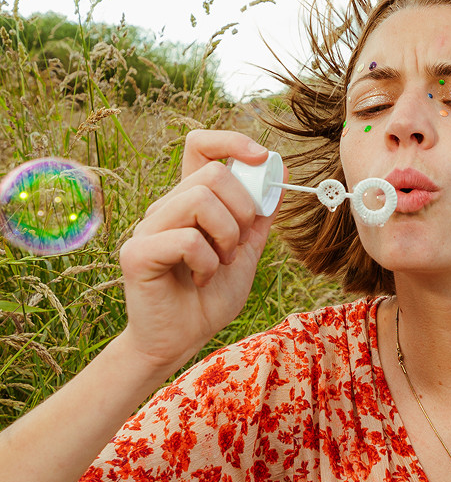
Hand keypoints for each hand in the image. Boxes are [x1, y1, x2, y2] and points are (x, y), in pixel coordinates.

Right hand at [117, 130, 281, 376]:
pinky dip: (208, 262)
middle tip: (238, 245)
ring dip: (226, 236)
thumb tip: (281, 169)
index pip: (200, 146)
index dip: (231, 142)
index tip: (261, 159)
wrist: (182, 339)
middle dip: (243, 209)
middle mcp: (165, 207)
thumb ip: (260, 213)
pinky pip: (187, 239)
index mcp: (190, 201)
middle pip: (213, 173)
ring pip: (200, 199)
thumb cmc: (210, 296)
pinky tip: (202, 279)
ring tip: (221, 264)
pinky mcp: (138, 253)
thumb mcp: (247, 249)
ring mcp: (148, 228)